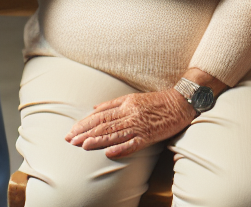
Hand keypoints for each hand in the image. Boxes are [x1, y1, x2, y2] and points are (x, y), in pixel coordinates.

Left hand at [65, 89, 194, 158]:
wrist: (181, 102)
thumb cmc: (157, 100)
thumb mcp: (133, 97)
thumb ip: (113, 103)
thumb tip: (94, 108)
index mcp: (125, 104)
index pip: (100, 115)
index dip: (84, 123)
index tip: (71, 131)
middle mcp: (130, 114)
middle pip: (104, 125)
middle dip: (85, 133)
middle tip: (70, 141)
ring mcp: (140, 126)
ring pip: (115, 134)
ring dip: (98, 140)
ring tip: (84, 146)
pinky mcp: (149, 135)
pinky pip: (133, 143)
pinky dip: (121, 148)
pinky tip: (109, 152)